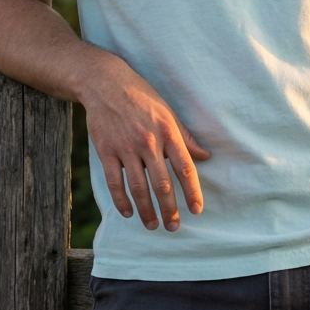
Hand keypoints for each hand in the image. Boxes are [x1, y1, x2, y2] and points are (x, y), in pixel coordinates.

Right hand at [81, 50, 209, 231]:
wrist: (104, 83)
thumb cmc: (141, 97)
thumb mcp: (167, 111)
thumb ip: (185, 137)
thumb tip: (205, 156)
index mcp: (167, 130)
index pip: (184, 167)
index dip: (192, 191)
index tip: (196, 210)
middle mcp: (148, 141)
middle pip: (161, 183)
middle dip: (169, 209)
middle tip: (173, 227)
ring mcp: (125, 147)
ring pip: (138, 187)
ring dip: (146, 210)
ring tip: (153, 225)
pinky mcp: (106, 150)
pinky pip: (114, 182)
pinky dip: (121, 200)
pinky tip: (128, 213)